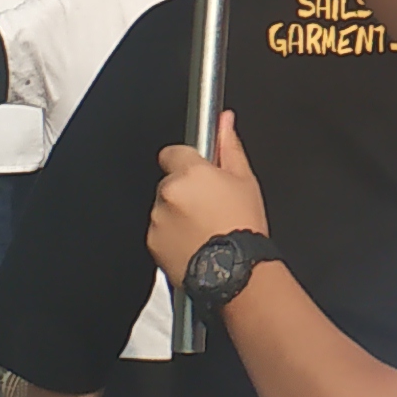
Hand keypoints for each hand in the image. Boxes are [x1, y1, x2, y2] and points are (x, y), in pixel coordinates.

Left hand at [149, 112, 271, 282]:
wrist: (237, 273)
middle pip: (169, 182)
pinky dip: (171, 236)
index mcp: (190, 173)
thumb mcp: (245, 181)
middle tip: (208, 207)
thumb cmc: (243, 230)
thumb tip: (224, 123)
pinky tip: (194, 243)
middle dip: (184, 192)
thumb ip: (229, 147)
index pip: (173, 152)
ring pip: (163, 207)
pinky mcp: (152, 242)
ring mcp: (157, 219)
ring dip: (176, 214)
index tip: (197, 175)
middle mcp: (169, 193)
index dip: (186, 163)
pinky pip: (158, 231)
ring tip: (203, 229)